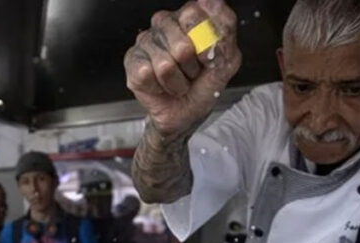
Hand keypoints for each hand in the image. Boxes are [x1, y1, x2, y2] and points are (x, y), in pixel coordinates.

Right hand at [124, 0, 241, 135]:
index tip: (208, 57)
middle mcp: (165, 23)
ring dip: (177, 82)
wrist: (186, 115)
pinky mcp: (132, 60)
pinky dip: (159, 88)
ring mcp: (146, 41)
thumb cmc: (203, 86)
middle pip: (182, 44)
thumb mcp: (227, 60)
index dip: (205, 43)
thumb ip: (225, 30)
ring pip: (165, 65)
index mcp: (189, 16)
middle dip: (191, 68)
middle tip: (192, 72)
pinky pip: (147, 75)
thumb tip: (213, 1)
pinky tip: (161, 85)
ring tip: (178, 81)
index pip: (194, 14)